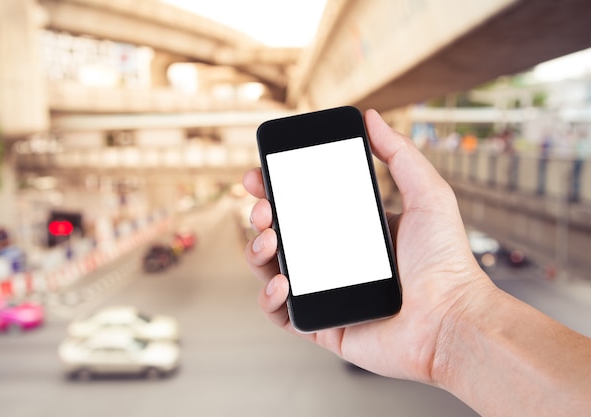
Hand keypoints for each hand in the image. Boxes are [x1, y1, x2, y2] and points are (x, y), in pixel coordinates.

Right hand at [242, 109, 495, 383]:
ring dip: (257, 251)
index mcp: (351, 230)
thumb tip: (371, 118)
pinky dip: (269, 297)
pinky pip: (281, 313)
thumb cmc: (446, 261)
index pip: (303, 206)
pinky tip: (281, 281)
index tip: (259, 176)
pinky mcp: (321, 325)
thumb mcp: (427, 194)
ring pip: (272, 270)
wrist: (451, 319)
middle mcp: (333, 260)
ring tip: (267, 240)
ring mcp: (325, 292)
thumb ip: (400, 153)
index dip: (276, 190)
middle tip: (263, 208)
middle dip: (261, 217)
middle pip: (281, 234)